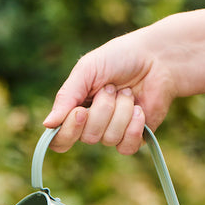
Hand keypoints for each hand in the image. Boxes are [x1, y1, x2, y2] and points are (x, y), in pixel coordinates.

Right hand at [43, 31, 177, 153]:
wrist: (158, 57)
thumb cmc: (119, 58)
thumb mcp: (87, 70)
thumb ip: (66, 96)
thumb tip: (47, 124)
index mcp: (74, 111)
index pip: (59, 139)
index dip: (68, 131)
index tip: (80, 112)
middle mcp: (91, 126)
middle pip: (87, 137)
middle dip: (102, 110)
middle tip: (111, 89)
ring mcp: (112, 134)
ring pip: (108, 139)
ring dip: (121, 111)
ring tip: (128, 93)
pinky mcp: (133, 138)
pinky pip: (126, 146)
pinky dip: (134, 126)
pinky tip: (140, 109)